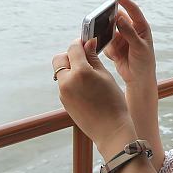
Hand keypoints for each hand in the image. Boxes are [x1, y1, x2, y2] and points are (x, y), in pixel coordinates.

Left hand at [53, 39, 135, 156]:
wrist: (110, 130)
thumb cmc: (113, 102)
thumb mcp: (105, 76)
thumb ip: (93, 58)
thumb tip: (88, 43)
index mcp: (80, 72)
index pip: (73, 48)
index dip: (80, 43)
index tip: (87, 43)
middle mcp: (67, 81)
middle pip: (59, 59)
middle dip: (70, 56)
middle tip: (85, 59)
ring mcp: (63, 93)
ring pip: (61, 73)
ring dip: (71, 70)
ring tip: (89, 76)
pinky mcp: (64, 102)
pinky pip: (64, 85)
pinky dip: (72, 82)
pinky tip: (87, 89)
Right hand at [105, 0, 156, 87]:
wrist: (138, 79)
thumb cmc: (144, 62)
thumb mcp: (139, 46)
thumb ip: (129, 32)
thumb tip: (119, 17)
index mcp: (141, 26)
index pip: (132, 9)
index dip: (122, 0)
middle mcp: (131, 29)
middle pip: (117, 19)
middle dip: (111, 22)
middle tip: (105, 25)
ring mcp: (122, 38)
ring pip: (109, 32)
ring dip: (109, 39)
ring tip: (117, 49)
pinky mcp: (114, 46)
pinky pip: (106, 44)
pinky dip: (110, 50)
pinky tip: (118, 58)